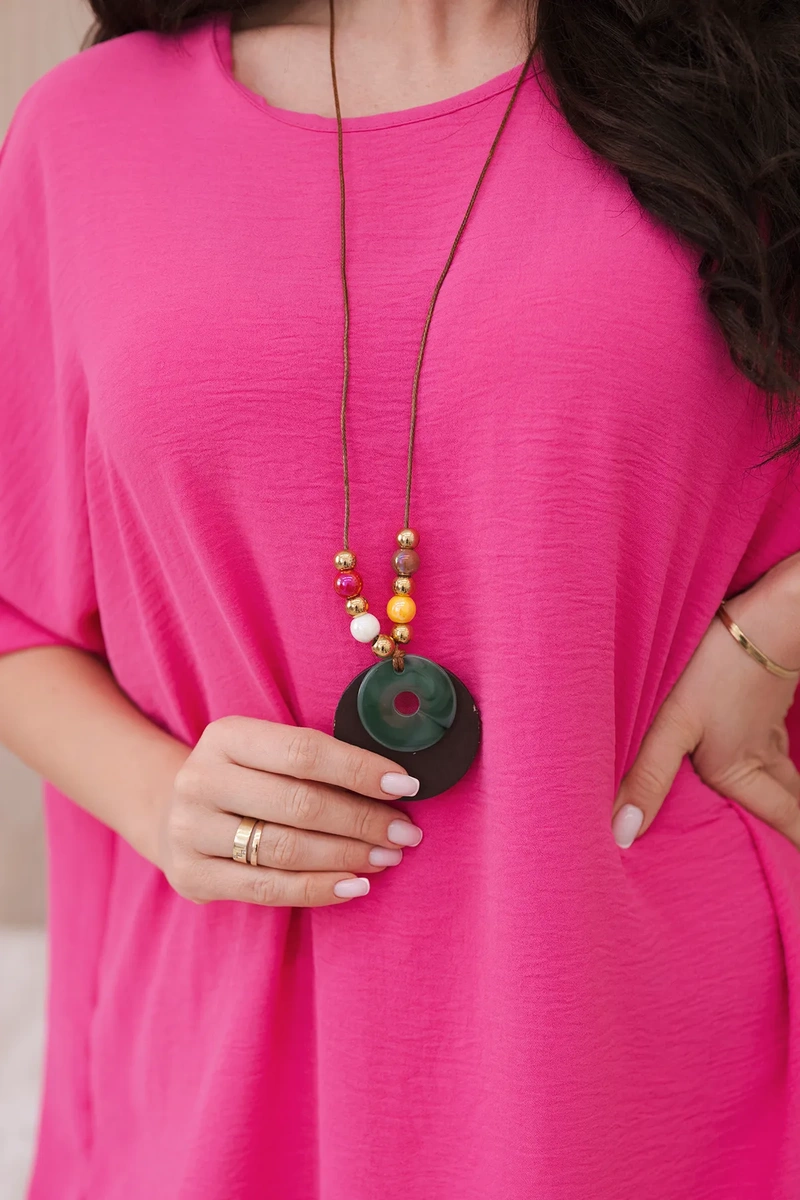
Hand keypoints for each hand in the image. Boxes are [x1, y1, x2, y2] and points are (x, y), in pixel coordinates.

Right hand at [159, 717, 422, 906]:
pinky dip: (319, 888)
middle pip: (299, 803)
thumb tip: (394, 784)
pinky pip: (268, 888)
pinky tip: (355, 885)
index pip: (304, 751)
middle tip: (405, 833)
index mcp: (226, 735)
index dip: (359, 770)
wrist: (172, 814)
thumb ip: (316, 762)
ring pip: (287, 849)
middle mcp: (201, 779)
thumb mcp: (265, 753)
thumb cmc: (245, 780)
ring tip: (387, 857)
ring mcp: (190, 829)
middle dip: (363, 820)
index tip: (406, 786)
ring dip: (348, 856)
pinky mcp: (191, 875)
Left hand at [612, 572, 799, 849]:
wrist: (759, 613)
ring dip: (788, 799)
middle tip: (791, 858)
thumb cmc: (715, 668)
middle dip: (794, 834)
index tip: (797, 881)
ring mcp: (771, 724)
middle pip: (792, 806)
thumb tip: (623, 836)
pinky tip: (759, 748)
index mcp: (743, 772)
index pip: (784, 826)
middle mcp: (765, 755)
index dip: (795, 853)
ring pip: (787, 774)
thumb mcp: (672, 724)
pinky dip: (775, 760)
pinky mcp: (767, 695)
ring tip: (782, 820)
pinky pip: (778, 742)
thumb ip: (646, 777)